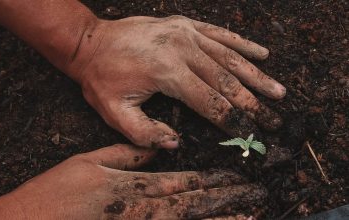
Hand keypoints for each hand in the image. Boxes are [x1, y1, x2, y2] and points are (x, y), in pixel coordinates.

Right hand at [0, 144, 266, 218]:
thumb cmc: (57, 192)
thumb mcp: (90, 161)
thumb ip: (127, 154)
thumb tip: (159, 147)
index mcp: (133, 187)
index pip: (182, 182)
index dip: (213, 181)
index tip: (238, 178)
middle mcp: (142, 210)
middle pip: (193, 206)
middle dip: (228, 201)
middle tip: (258, 197)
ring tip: (250, 217)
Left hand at [77, 16, 285, 148]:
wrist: (90, 42)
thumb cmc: (102, 78)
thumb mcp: (114, 112)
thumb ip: (145, 133)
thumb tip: (176, 143)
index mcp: (167, 72)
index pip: (210, 102)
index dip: (233, 121)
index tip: (251, 134)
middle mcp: (182, 49)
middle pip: (227, 81)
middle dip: (252, 104)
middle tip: (274, 119)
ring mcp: (185, 33)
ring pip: (230, 57)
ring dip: (256, 76)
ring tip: (278, 91)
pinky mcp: (184, 24)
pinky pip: (220, 34)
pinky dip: (243, 44)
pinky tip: (262, 53)